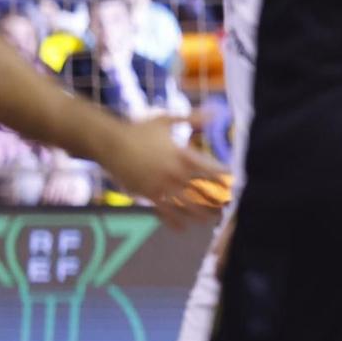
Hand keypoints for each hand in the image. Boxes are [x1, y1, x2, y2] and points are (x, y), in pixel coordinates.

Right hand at [93, 115, 224, 228]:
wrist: (109, 142)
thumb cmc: (139, 130)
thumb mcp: (166, 121)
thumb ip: (193, 118)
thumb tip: (216, 112)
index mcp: (181, 155)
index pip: (209, 169)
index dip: (222, 175)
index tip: (232, 179)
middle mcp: (174, 173)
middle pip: (201, 189)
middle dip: (216, 198)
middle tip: (228, 205)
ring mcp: (161, 186)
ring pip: (186, 204)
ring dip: (200, 213)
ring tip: (212, 219)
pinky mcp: (147, 194)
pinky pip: (163, 211)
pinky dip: (174, 221)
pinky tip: (183, 229)